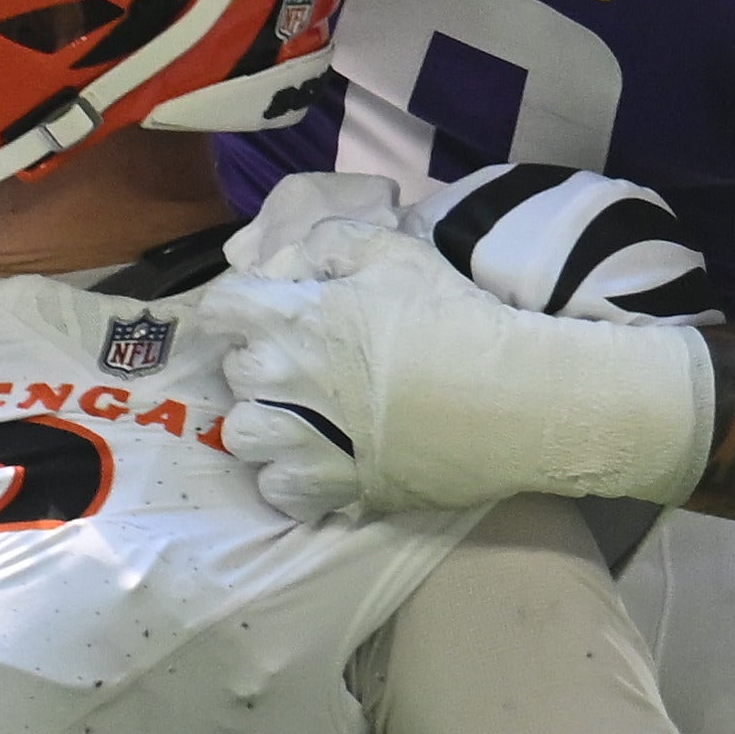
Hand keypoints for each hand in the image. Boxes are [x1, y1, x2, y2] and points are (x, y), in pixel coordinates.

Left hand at [204, 195, 713, 522]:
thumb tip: (291, 261)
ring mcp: (304, 440)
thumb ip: (330, 244)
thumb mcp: (396, 254)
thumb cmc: (457, 319)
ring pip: (241, 436)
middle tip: (299, 366)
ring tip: (299, 420)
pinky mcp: (332, 488)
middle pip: (233, 375)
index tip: (262, 315)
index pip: (220, 308)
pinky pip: (275, 489)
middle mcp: (287, 379)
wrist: (514, 396)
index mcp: (297, 316)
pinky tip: (318, 460)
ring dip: (263, 425)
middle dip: (258, 366)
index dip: (238, 309)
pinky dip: (289, 477)